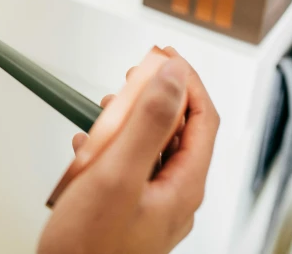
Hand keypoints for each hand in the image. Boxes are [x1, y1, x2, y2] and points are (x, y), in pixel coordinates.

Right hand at [38, 49, 218, 253]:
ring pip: (152, 147)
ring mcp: (153, 204)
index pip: (202, 117)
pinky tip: (91, 147)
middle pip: (178, 130)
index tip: (166, 57)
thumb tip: (172, 78)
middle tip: (134, 77)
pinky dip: (113, 147)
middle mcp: (174, 194)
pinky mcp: (130, 210)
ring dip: (131, 121)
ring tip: (108, 110)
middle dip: (155, 97)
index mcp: (183, 184)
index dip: (186, 81)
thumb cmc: (89, 249)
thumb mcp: (118, 175)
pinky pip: (131, 167)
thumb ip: (148, 123)